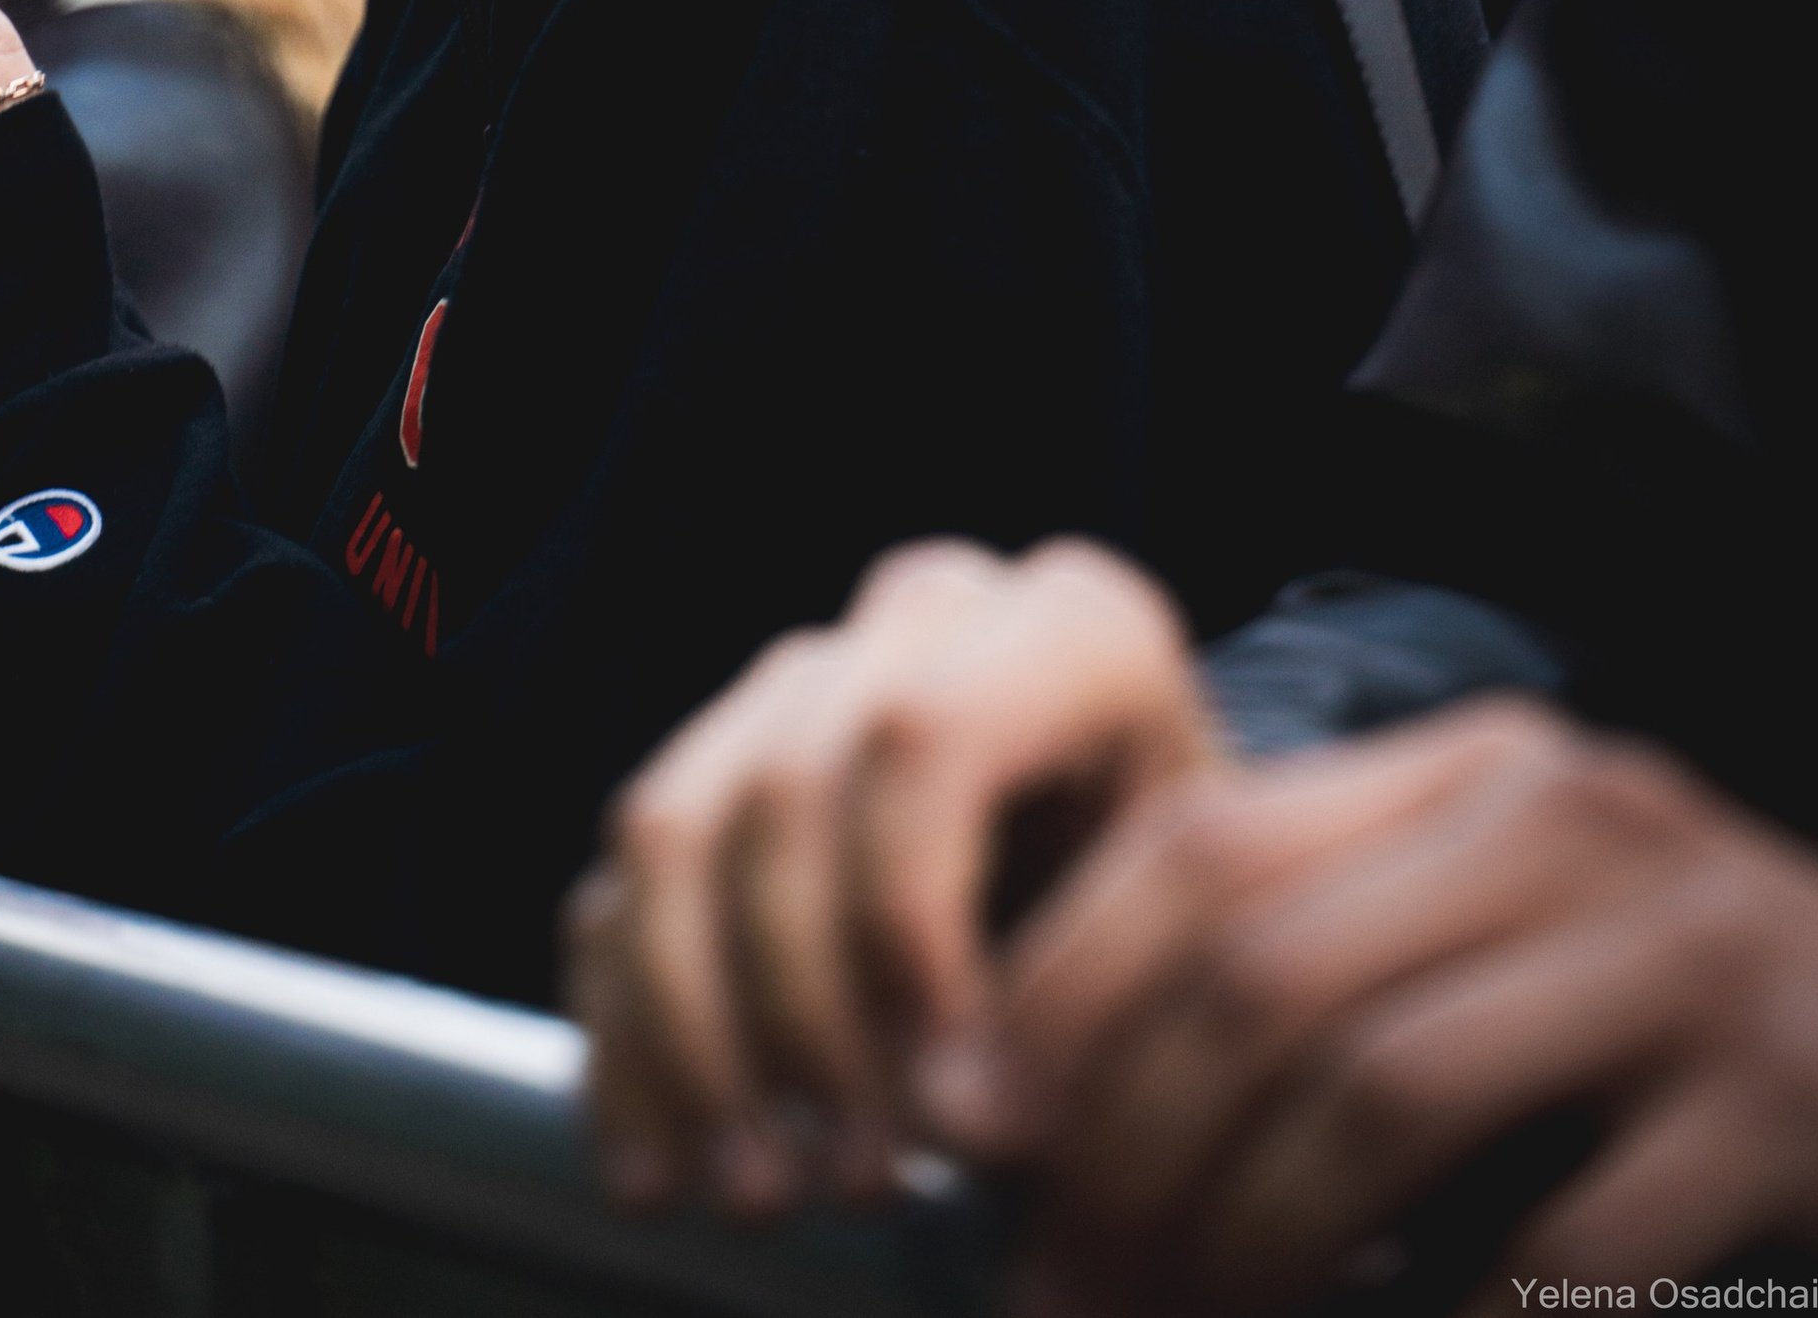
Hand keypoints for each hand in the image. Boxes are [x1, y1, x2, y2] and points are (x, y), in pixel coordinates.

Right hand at [564, 538, 1215, 1215]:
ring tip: (758, 1194)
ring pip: (675, 829)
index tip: (946, 1099)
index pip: (923, 735)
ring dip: (694, 1037)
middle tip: (859, 1186)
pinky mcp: (716, 771)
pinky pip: (621, 890)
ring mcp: (802, 684)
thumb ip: (1077, 1009)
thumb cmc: (1195, 925)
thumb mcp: (1190, 944)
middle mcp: (921, 623)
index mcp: (1064, 629)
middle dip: (801, 1015)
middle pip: (787, 790)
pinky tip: (660, 1168)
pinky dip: (627, 1041)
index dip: (903, 918)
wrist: (1166, 903)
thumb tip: (953, 1121)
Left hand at [1005, 699, 1817, 1313]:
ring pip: (1381, 1094)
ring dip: (1249, 1249)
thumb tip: (1030, 1110)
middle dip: (1126, 1153)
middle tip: (1055, 1296)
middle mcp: (1566, 824)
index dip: (1057, 991)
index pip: (1200, 840)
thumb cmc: (1663, 1033)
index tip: (966, 1132)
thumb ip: (1305, 968)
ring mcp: (1685, 959)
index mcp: (1468, 772)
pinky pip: (1559, 1247)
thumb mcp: (1483, 948)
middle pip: (1262, 971)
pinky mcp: (1780, 1111)